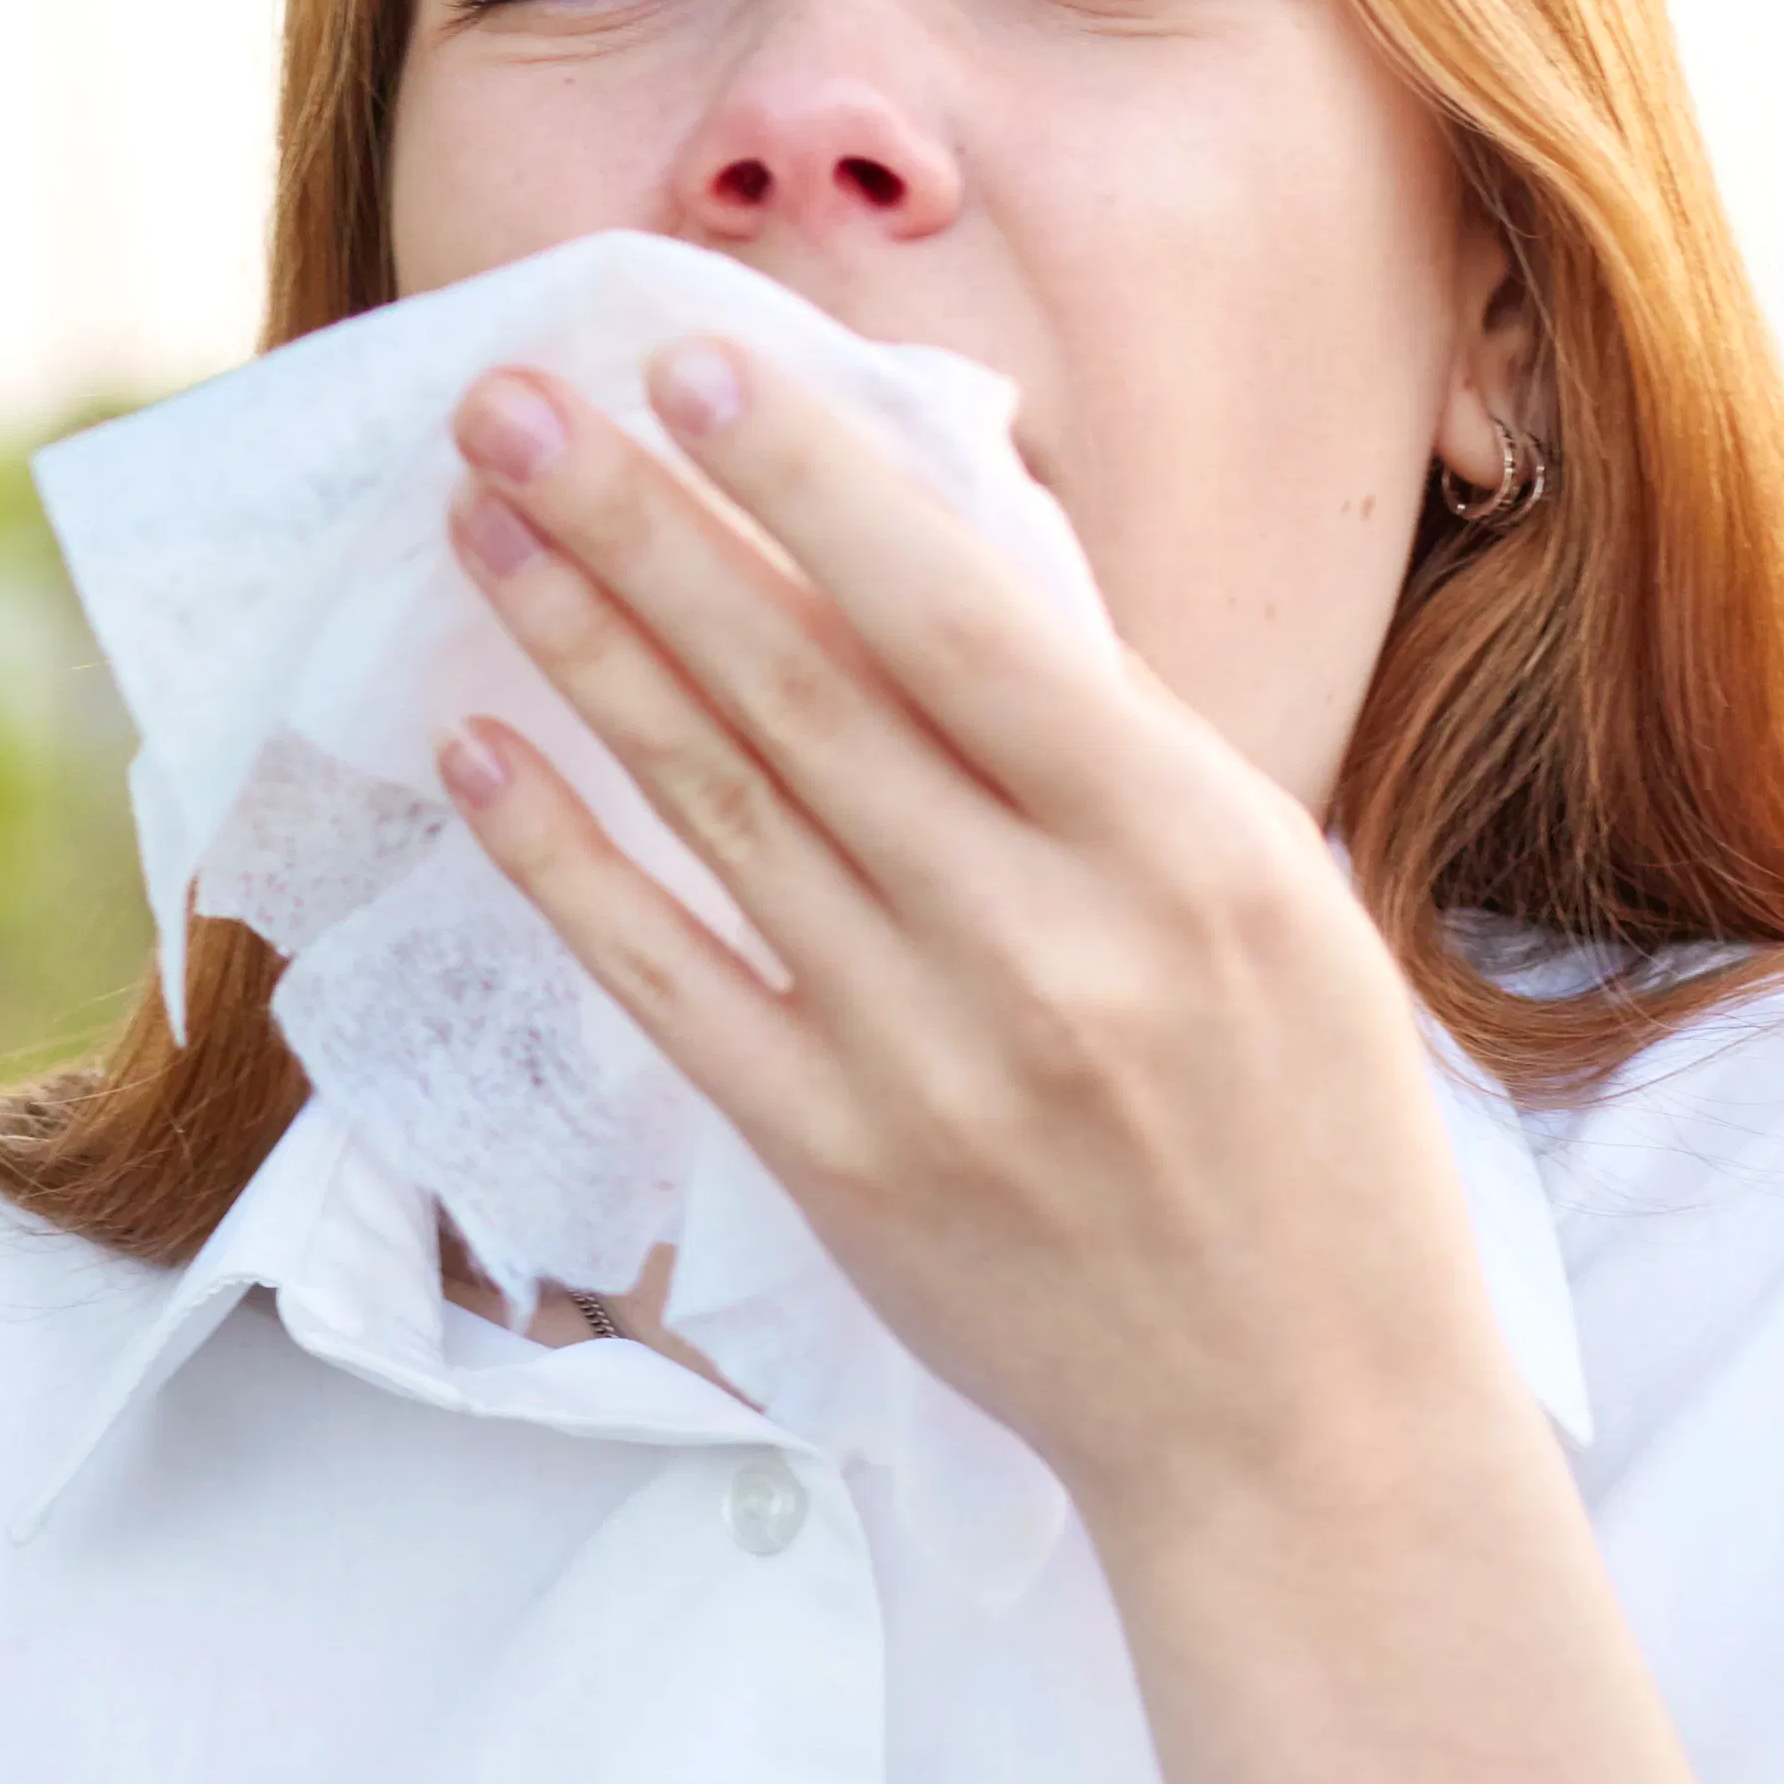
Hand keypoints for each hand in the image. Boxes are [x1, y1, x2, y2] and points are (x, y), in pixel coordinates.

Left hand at [435, 333, 1526, 1539]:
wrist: (1305, 1422)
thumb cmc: (1302, 1123)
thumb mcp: (1265, 889)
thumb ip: (1094, 739)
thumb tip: (906, 555)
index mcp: (1186, 845)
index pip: (962, 620)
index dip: (812, 484)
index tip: (687, 361)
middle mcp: (1050, 941)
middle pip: (800, 689)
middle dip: (641, 524)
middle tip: (510, 401)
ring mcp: (930, 1058)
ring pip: (716, 809)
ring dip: (581, 651)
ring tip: (481, 522)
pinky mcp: (837, 1160)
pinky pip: (668, 980)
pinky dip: (566, 859)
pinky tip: (478, 752)